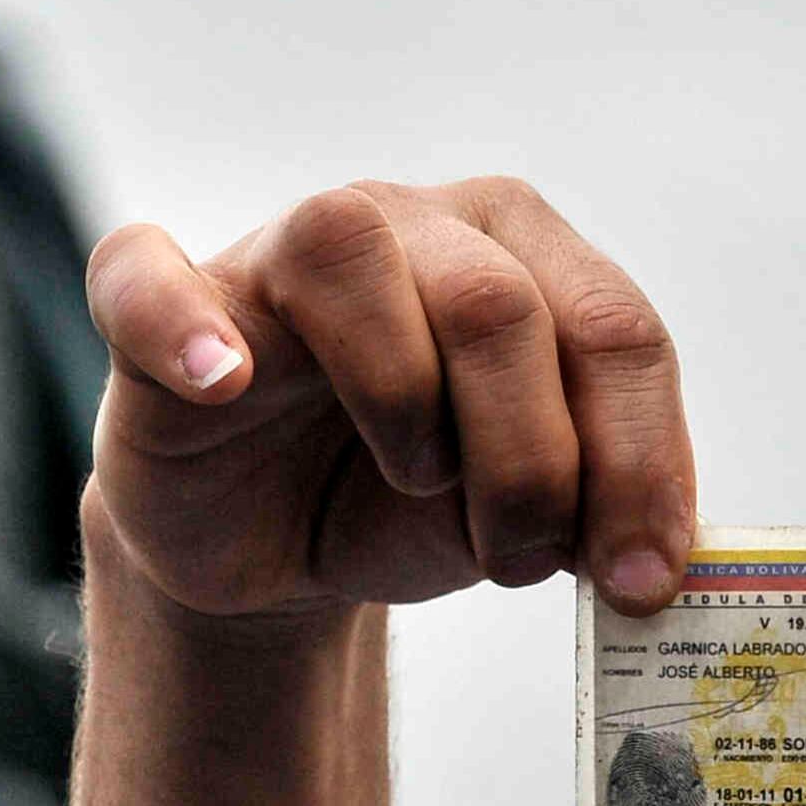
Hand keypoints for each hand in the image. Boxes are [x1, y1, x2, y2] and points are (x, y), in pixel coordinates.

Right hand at [82, 176, 692, 620]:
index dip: (638, 461)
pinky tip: (221, 380)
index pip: (614, 326)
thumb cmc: (408, 498)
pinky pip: (148, 276)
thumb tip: (657, 564)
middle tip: (521, 564)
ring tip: (413, 482)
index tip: (640, 584)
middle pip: (497, 305)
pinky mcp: (169, 303)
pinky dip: (182, 321)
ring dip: (402, 401)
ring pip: (354, 256)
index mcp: (521, 250)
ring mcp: (280, 249)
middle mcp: (409, 220)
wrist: (274, 541)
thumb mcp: (526, 506)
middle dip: (530, 462)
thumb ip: (599, 501)